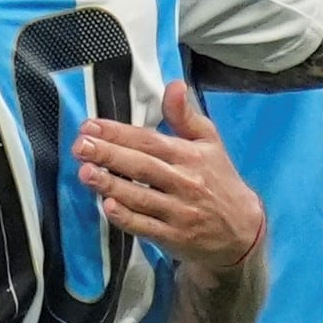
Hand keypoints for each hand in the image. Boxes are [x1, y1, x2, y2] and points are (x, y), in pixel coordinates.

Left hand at [76, 81, 261, 272]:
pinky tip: (107, 206)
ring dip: (111, 184)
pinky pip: (146, 227)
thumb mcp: (209, 143)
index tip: (90, 126)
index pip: (150, 141)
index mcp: (190, 156)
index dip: (119, 133)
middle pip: (143, 167)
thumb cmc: (218, 180)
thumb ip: (186, 116)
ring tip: (85, 172)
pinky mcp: (173, 238)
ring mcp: (179, 212)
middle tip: (80, 146)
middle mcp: (185, 183)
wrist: (242, 230)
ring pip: (141, 197)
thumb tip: (174, 85)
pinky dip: (127, 218)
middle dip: (109, 155)